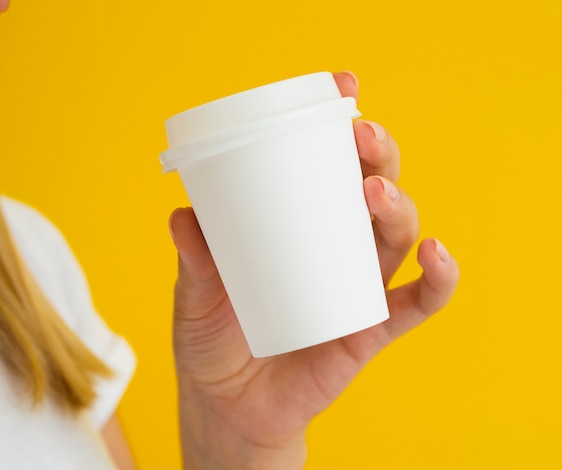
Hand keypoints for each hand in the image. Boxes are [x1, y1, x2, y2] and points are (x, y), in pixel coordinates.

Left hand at [169, 72, 458, 468]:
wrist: (228, 407)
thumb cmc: (213, 342)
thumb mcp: (195, 297)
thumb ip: (195, 261)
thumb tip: (185, 216)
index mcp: (296, 228)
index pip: (326, 167)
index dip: (341, 127)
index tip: (344, 88)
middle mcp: (334, 248)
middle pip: (372, 190)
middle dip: (376, 157)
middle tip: (360, 137)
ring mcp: (356, 286)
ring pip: (395, 236)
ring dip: (397, 207)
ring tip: (374, 193)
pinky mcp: (371, 330)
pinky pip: (417, 303)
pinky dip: (436, 280)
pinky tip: (436, 255)